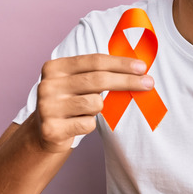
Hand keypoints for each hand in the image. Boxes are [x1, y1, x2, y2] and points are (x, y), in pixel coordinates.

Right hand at [35, 54, 153, 152]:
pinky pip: (88, 124)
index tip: (142, 67)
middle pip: (98, 80)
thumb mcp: (77, 81)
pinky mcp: (52, 129)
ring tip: (87, 111)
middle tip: (149, 83)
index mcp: (54, 67)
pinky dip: (89, 124)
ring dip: (99, 108)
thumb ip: (98, 72)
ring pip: (95, 104)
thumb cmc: (70, 101)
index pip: (94, 61)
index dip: (121, 63)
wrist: (44, 132)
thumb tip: (137, 69)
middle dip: (127, 81)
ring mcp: (47, 108)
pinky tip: (78, 124)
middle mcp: (48, 85)